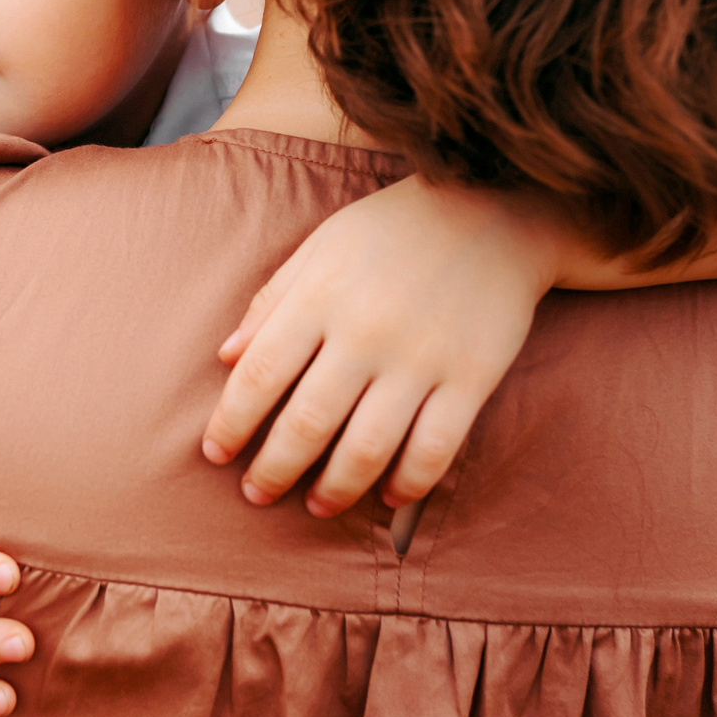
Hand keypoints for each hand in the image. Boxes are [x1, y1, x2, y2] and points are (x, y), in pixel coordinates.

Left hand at [200, 176, 563, 517]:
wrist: (501, 210)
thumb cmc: (395, 228)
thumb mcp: (323, 246)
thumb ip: (273, 300)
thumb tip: (225, 358)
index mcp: (321, 296)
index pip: (260, 376)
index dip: (231, 424)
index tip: (215, 455)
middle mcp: (367, 331)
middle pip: (307, 423)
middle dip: (274, 471)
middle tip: (257, 495)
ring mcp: (422, 358)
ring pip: (368, 448)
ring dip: (336, 490)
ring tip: (318, 507)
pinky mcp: (471, 378)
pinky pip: (434, 449)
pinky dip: (408, 484)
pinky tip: (388, 496)